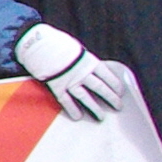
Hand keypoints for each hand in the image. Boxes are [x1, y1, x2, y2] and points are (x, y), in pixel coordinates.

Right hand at [15, 22, 129, 121]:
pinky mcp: (57, 87)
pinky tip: (77, 116)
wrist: (39, 44)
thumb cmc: (58, 44)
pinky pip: (66, 101)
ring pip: (85, 97)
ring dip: (94, 108)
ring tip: (101, 117)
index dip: (116, 85)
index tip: (121, 93)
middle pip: (100, 88)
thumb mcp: (77, 49)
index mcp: (90, 61)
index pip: (108, 76)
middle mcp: (82, 73)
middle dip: (111, 99)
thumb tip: (91, 68)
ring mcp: (70, 81)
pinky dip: (72, 109)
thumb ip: (85, 60)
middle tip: (118, 107)